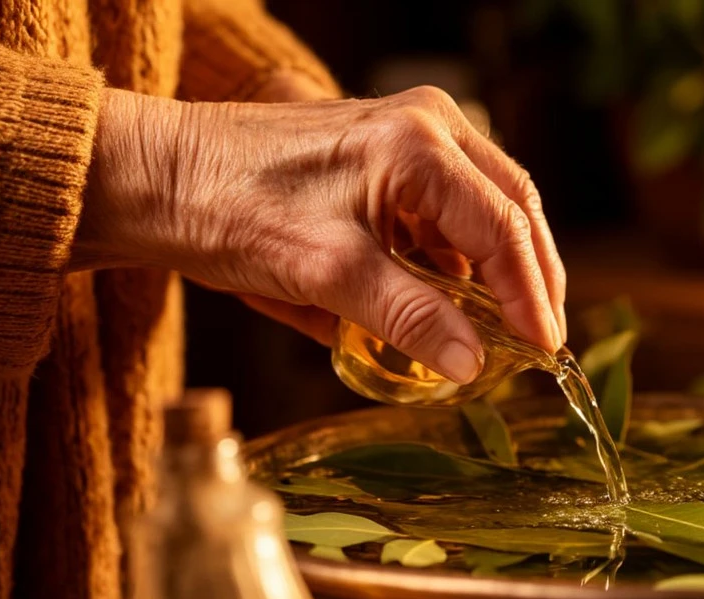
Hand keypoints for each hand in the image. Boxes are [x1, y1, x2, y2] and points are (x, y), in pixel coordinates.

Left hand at [75, 85, 566, 384]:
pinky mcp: (389, 154)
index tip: (545, 350)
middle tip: (541, 338)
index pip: (503, 228)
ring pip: (484, 208)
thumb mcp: (326, 274)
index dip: (529, 295)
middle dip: (529, 277)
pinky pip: (446, 207)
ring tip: (501, 327)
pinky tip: (450, 296)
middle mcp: (427, 126)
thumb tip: (472, 367)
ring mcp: (410, 134)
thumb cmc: (230, 210)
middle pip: (510, 209)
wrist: (157, 176)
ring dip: (494, 267)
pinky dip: (456, 255)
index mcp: (419, 145)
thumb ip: (407, 318)